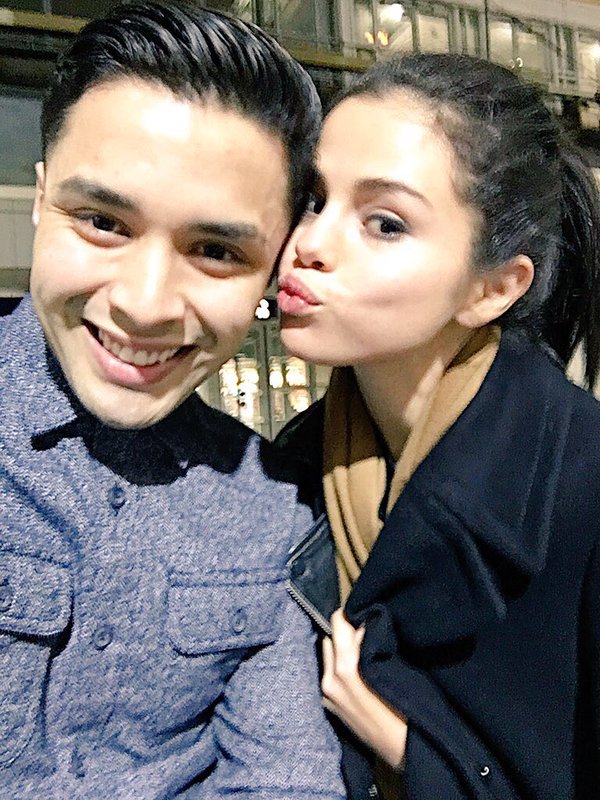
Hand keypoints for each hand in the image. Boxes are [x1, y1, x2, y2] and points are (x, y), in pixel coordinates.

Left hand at [322, 609, 407, 769]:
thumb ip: (373, 642)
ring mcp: (327, 695)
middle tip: (365, 631)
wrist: (404, 751)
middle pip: (330, 637)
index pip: (338, 622)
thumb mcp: (395, 668)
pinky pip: (328, 673)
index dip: (352, 614)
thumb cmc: (407, 708)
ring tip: (361, 652)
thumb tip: (366, 623)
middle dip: (346, 631)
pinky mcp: (328, 706)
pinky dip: (339, 666)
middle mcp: (330, 679)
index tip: (365, 612)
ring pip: (328, 654)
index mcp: (345, 668)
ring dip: (341, 649)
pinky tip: (357, 672)